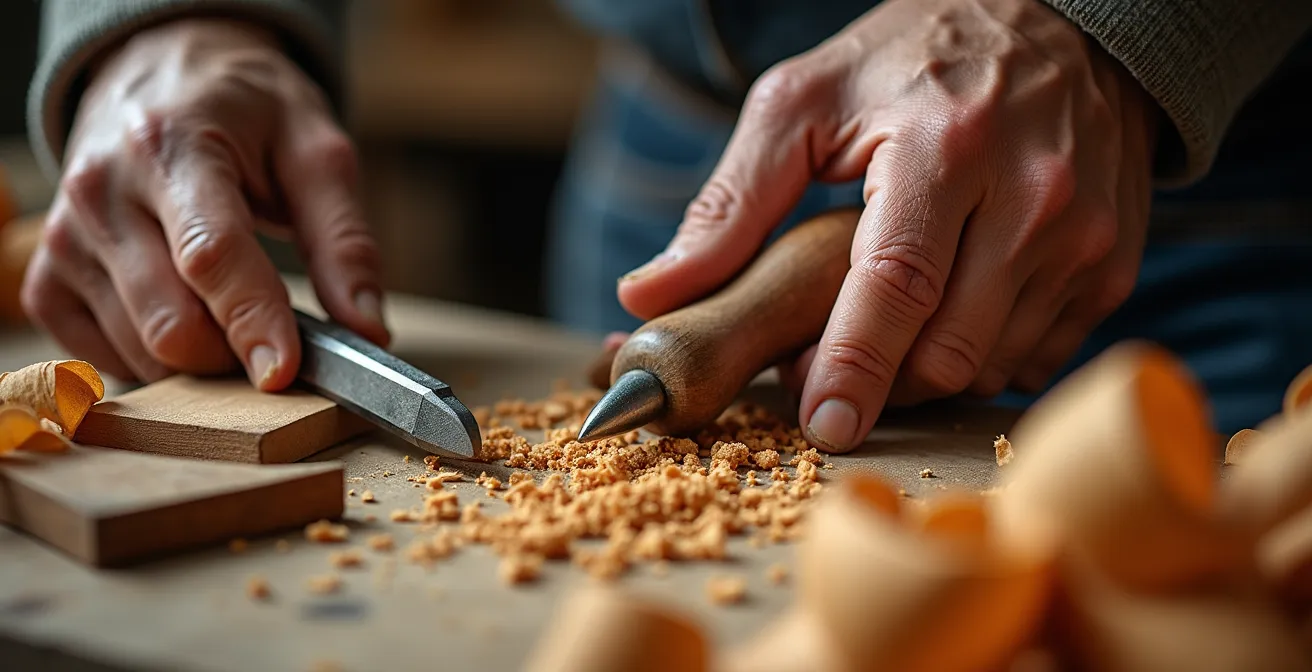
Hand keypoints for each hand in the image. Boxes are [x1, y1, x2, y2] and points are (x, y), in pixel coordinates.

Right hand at [22, 19, 386, 388]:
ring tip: (229, 306)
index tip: (285, 371)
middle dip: (236, 349)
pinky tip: (185, 313)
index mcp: (170, 148)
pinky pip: (103, 357)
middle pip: (170, 322)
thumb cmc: (246, 112)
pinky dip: (154, 357)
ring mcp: (64, 240)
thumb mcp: (315, 150)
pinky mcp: (46, 280)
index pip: (210, 255)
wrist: (161, 74)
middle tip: (277, 328)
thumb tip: (367, 329)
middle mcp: (101, 193)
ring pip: (141, 351)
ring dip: (201, 357)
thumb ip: (345, 241)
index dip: (252, 320)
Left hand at [617, 0, 1156, 451]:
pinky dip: (982, 358)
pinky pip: (1038, 355)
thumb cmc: (918, 60)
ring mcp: (1086, 234)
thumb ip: (731, 201)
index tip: (820, 425)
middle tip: (822, 368)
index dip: (853, 365)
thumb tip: (651, 294)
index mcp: (946, 146)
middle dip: (879, 380)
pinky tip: (948, 319)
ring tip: (883, 331)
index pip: (896, 284)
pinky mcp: (1113, 262)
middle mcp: (1033, 194)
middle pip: (949, 344)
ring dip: (925, 374)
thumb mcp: (806, 102)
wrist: (1065, 25)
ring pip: (993, 361)